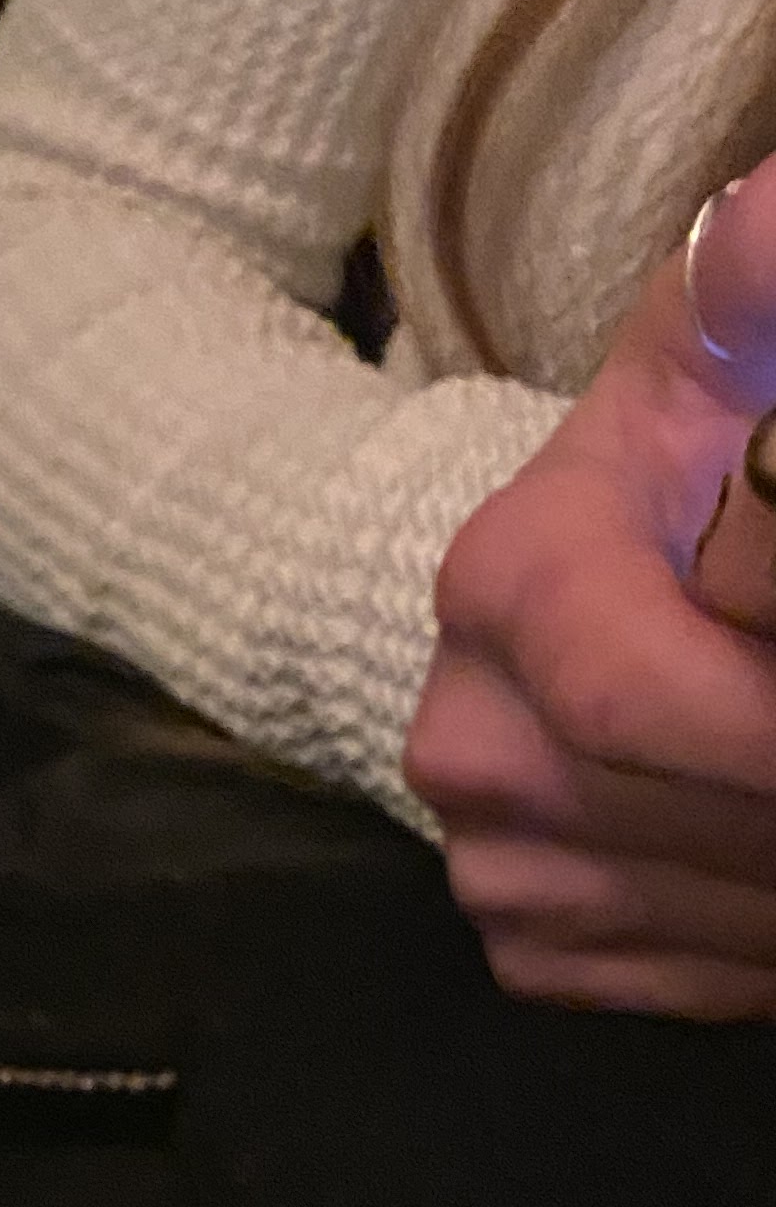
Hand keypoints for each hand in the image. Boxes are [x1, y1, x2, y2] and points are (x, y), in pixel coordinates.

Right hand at [404, 157, 775, 1021]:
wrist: (587, 585)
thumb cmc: (697, 457)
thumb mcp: (721, 355)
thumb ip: (753, 296)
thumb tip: (767, 232)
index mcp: (506, 581)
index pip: (649, 694)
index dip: (772, 708)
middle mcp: (461, 733)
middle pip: (699, 813)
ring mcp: (482, 852)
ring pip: (710, 904)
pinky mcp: (517, 939)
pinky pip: (677, 974)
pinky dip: (767, 934)